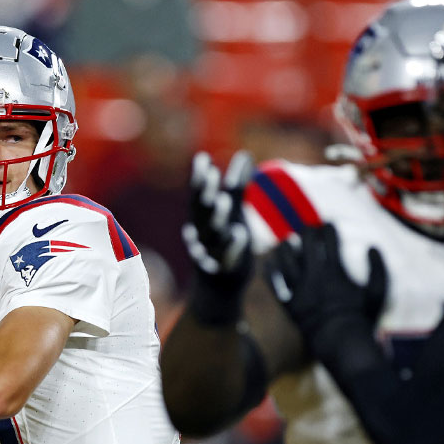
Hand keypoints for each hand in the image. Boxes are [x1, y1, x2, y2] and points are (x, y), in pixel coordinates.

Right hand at [183, 151, 253, 291]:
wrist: (219, 289)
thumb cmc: (226, 244)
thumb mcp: (232, 214)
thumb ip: (237, 186)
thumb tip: (245, 154)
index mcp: (202, 221)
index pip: (198, 197)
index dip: (200, 179)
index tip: (203, 158)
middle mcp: (203, 236)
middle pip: (202, 213)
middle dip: (206, 194)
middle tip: (212, 173)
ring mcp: (212, 254)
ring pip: (213, 235)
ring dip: (218, 218)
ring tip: (225, 201)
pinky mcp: (225, 271)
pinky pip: (228, 259)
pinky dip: (232, 248)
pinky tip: (240, 234)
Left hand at [268, 224, 387, 352]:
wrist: (342, 344)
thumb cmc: (362, 319)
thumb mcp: (377, 293)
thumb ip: (378, 268)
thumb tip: (373, 247)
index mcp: (334, 271)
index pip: (329, 240)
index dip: (328, 228)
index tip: (329, 225)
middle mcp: (314, 276)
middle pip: (305, 244)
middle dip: (307, 232)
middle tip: (308, 229)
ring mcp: (299, 290)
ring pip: (285, 260)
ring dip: (285, 248)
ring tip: (285, 242)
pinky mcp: (290, 305)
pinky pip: (275, 285)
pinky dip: (271, 273)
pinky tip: (268, 264)